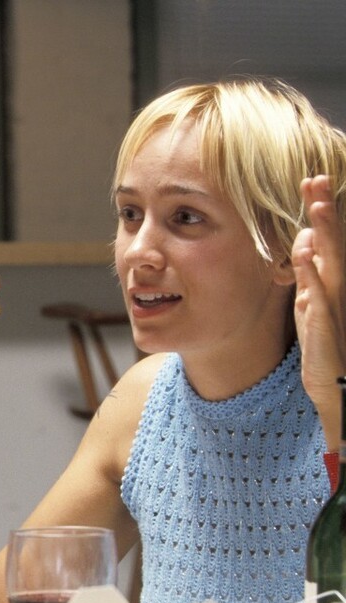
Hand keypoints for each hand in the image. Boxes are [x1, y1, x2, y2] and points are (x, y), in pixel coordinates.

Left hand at [291, 175, 345, 441]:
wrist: (335, 381)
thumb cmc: (324, 339)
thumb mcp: (311, 299)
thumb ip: (309, 270)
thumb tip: (306, 238)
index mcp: (333, 279)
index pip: (327, 237)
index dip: (320, 210)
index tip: (310, 181)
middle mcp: (338, 286)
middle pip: (332, 240)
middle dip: (324, 209)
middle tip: (315, 179)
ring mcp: (334, 303)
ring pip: (330, 262)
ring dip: (325, 232)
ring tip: (316, 205)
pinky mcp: (325, 323)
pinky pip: (318, 294)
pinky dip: (312, 272)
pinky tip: (305, 252)